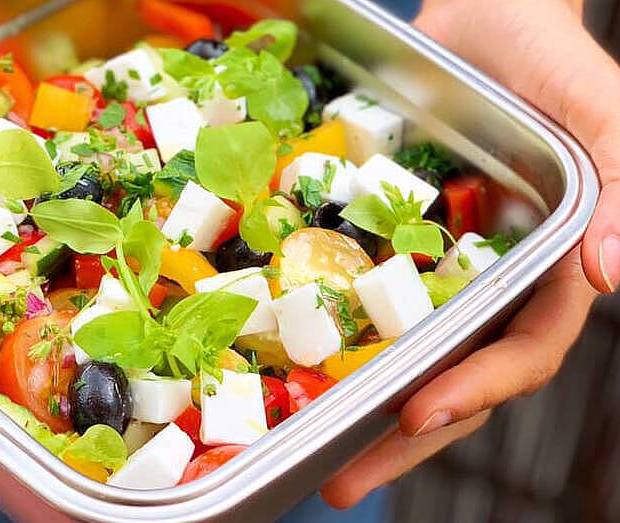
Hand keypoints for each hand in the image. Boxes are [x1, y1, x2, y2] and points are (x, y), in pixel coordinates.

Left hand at [321, 0, 617, 506]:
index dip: (477, 388)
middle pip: (453, 372)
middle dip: (403, 433)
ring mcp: (435, 262)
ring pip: (401, 345)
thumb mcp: (601, 104)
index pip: (524, 349)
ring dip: (358, 398)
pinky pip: (357, 287)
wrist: (483, 10)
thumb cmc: (550, 53)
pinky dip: (329, 325)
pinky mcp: (387, 235)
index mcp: (550, 268)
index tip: (417, 415)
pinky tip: (284, 354)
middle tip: (341, 481)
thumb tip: (618, 277)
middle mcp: (491, 278)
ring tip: (304, 445)